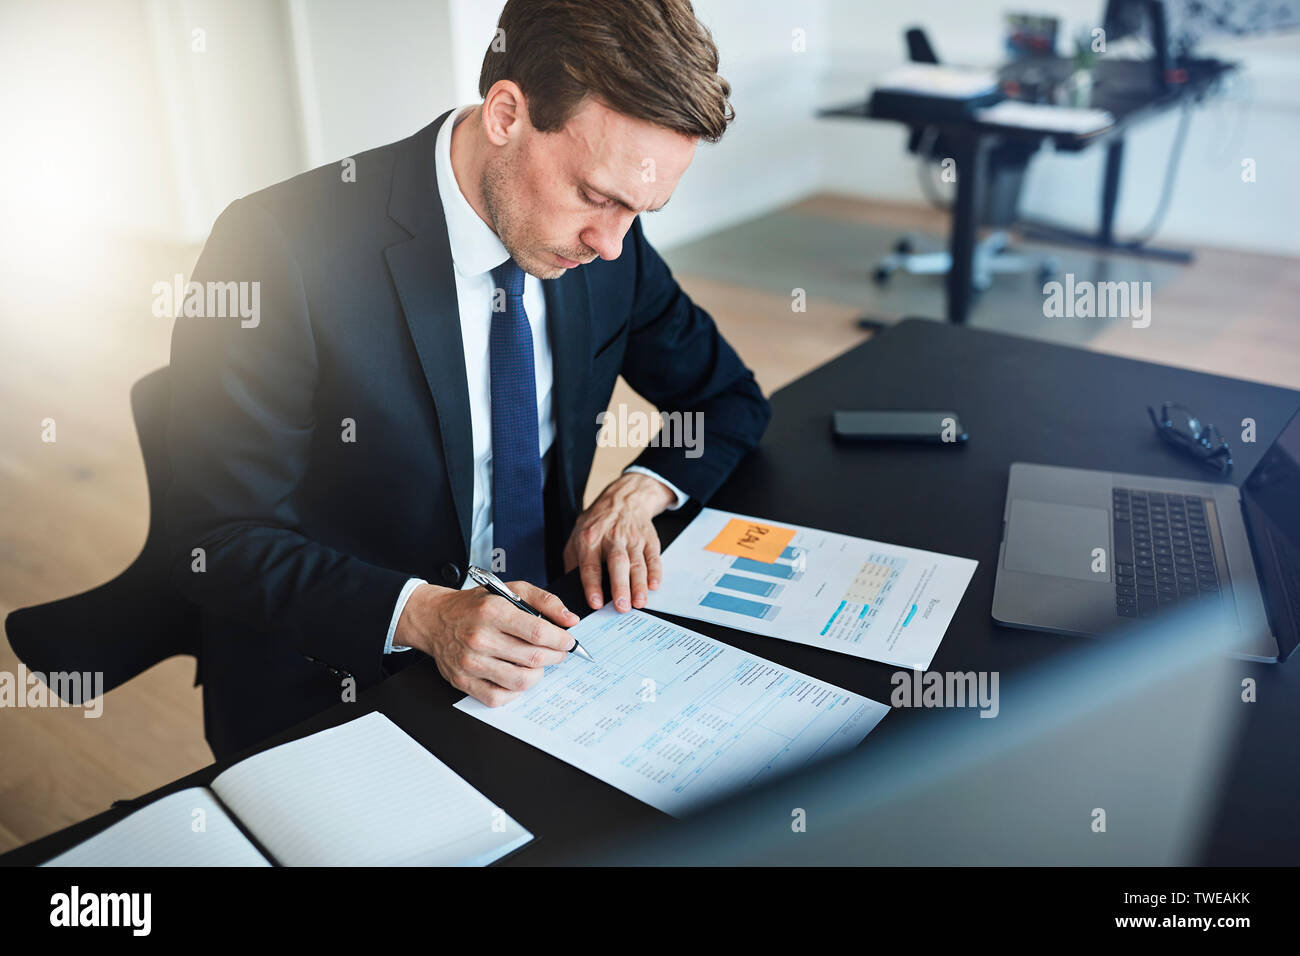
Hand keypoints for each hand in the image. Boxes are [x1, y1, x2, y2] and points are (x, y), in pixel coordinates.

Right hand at [394, 581, 579, 706]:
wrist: (435, 619)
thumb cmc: (476, 606)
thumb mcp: (511, 590)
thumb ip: (545, 601)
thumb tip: (570, 620)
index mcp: (492, 611)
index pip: (538, 632)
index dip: (561, 640)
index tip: (568, 642)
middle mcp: (479, 638)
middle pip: (532, 657)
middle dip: (555, 656)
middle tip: (558, 652)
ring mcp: (470, 663)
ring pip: (520, 680)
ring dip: (538, 674)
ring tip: (538, 663)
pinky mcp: (462, 681)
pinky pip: (499, 697)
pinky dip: (515, 691)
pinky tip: (517, 676)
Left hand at [564, 472, 674, 611]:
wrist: (624, 498)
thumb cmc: (598, 522)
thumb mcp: (576, 535)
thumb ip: (572, 562)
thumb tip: (571, 589)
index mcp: (590, 539)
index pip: (590, 565)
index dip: (592, 585)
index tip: (595, 603)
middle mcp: (612, 538)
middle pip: (617, 563)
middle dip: (620, 586)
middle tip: (622, 607)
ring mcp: (632, 539)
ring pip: (637, 563)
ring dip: (639, 584)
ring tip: (639, 603)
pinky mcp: (649, 540)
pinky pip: (653, 557)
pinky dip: (655, 572)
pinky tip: (654, 585)